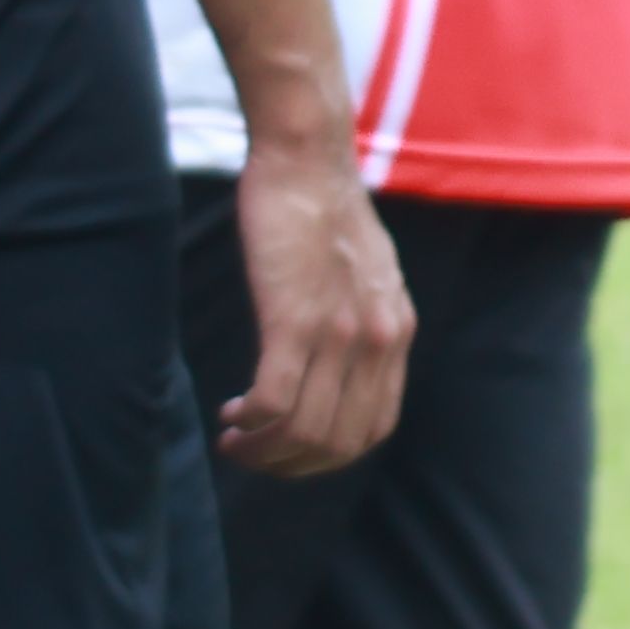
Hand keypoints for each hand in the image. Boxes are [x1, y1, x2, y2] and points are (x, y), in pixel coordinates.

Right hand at [220, 136, 408, 475]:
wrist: (309, 163)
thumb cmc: (327, 216)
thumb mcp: (370, 276)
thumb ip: (365, 322)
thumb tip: (343, 365)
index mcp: (398, 332)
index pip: (376, 428)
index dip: (328, 455)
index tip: (289, 447)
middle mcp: (378, 340)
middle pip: (340, 444)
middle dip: (290, 465)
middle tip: (252, 452)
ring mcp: (339, 332)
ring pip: (305, 432)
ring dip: (263, 451)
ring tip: (235, 437)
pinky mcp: (294, 319)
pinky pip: (274, 401)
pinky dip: (249, 422)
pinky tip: (231, 412)